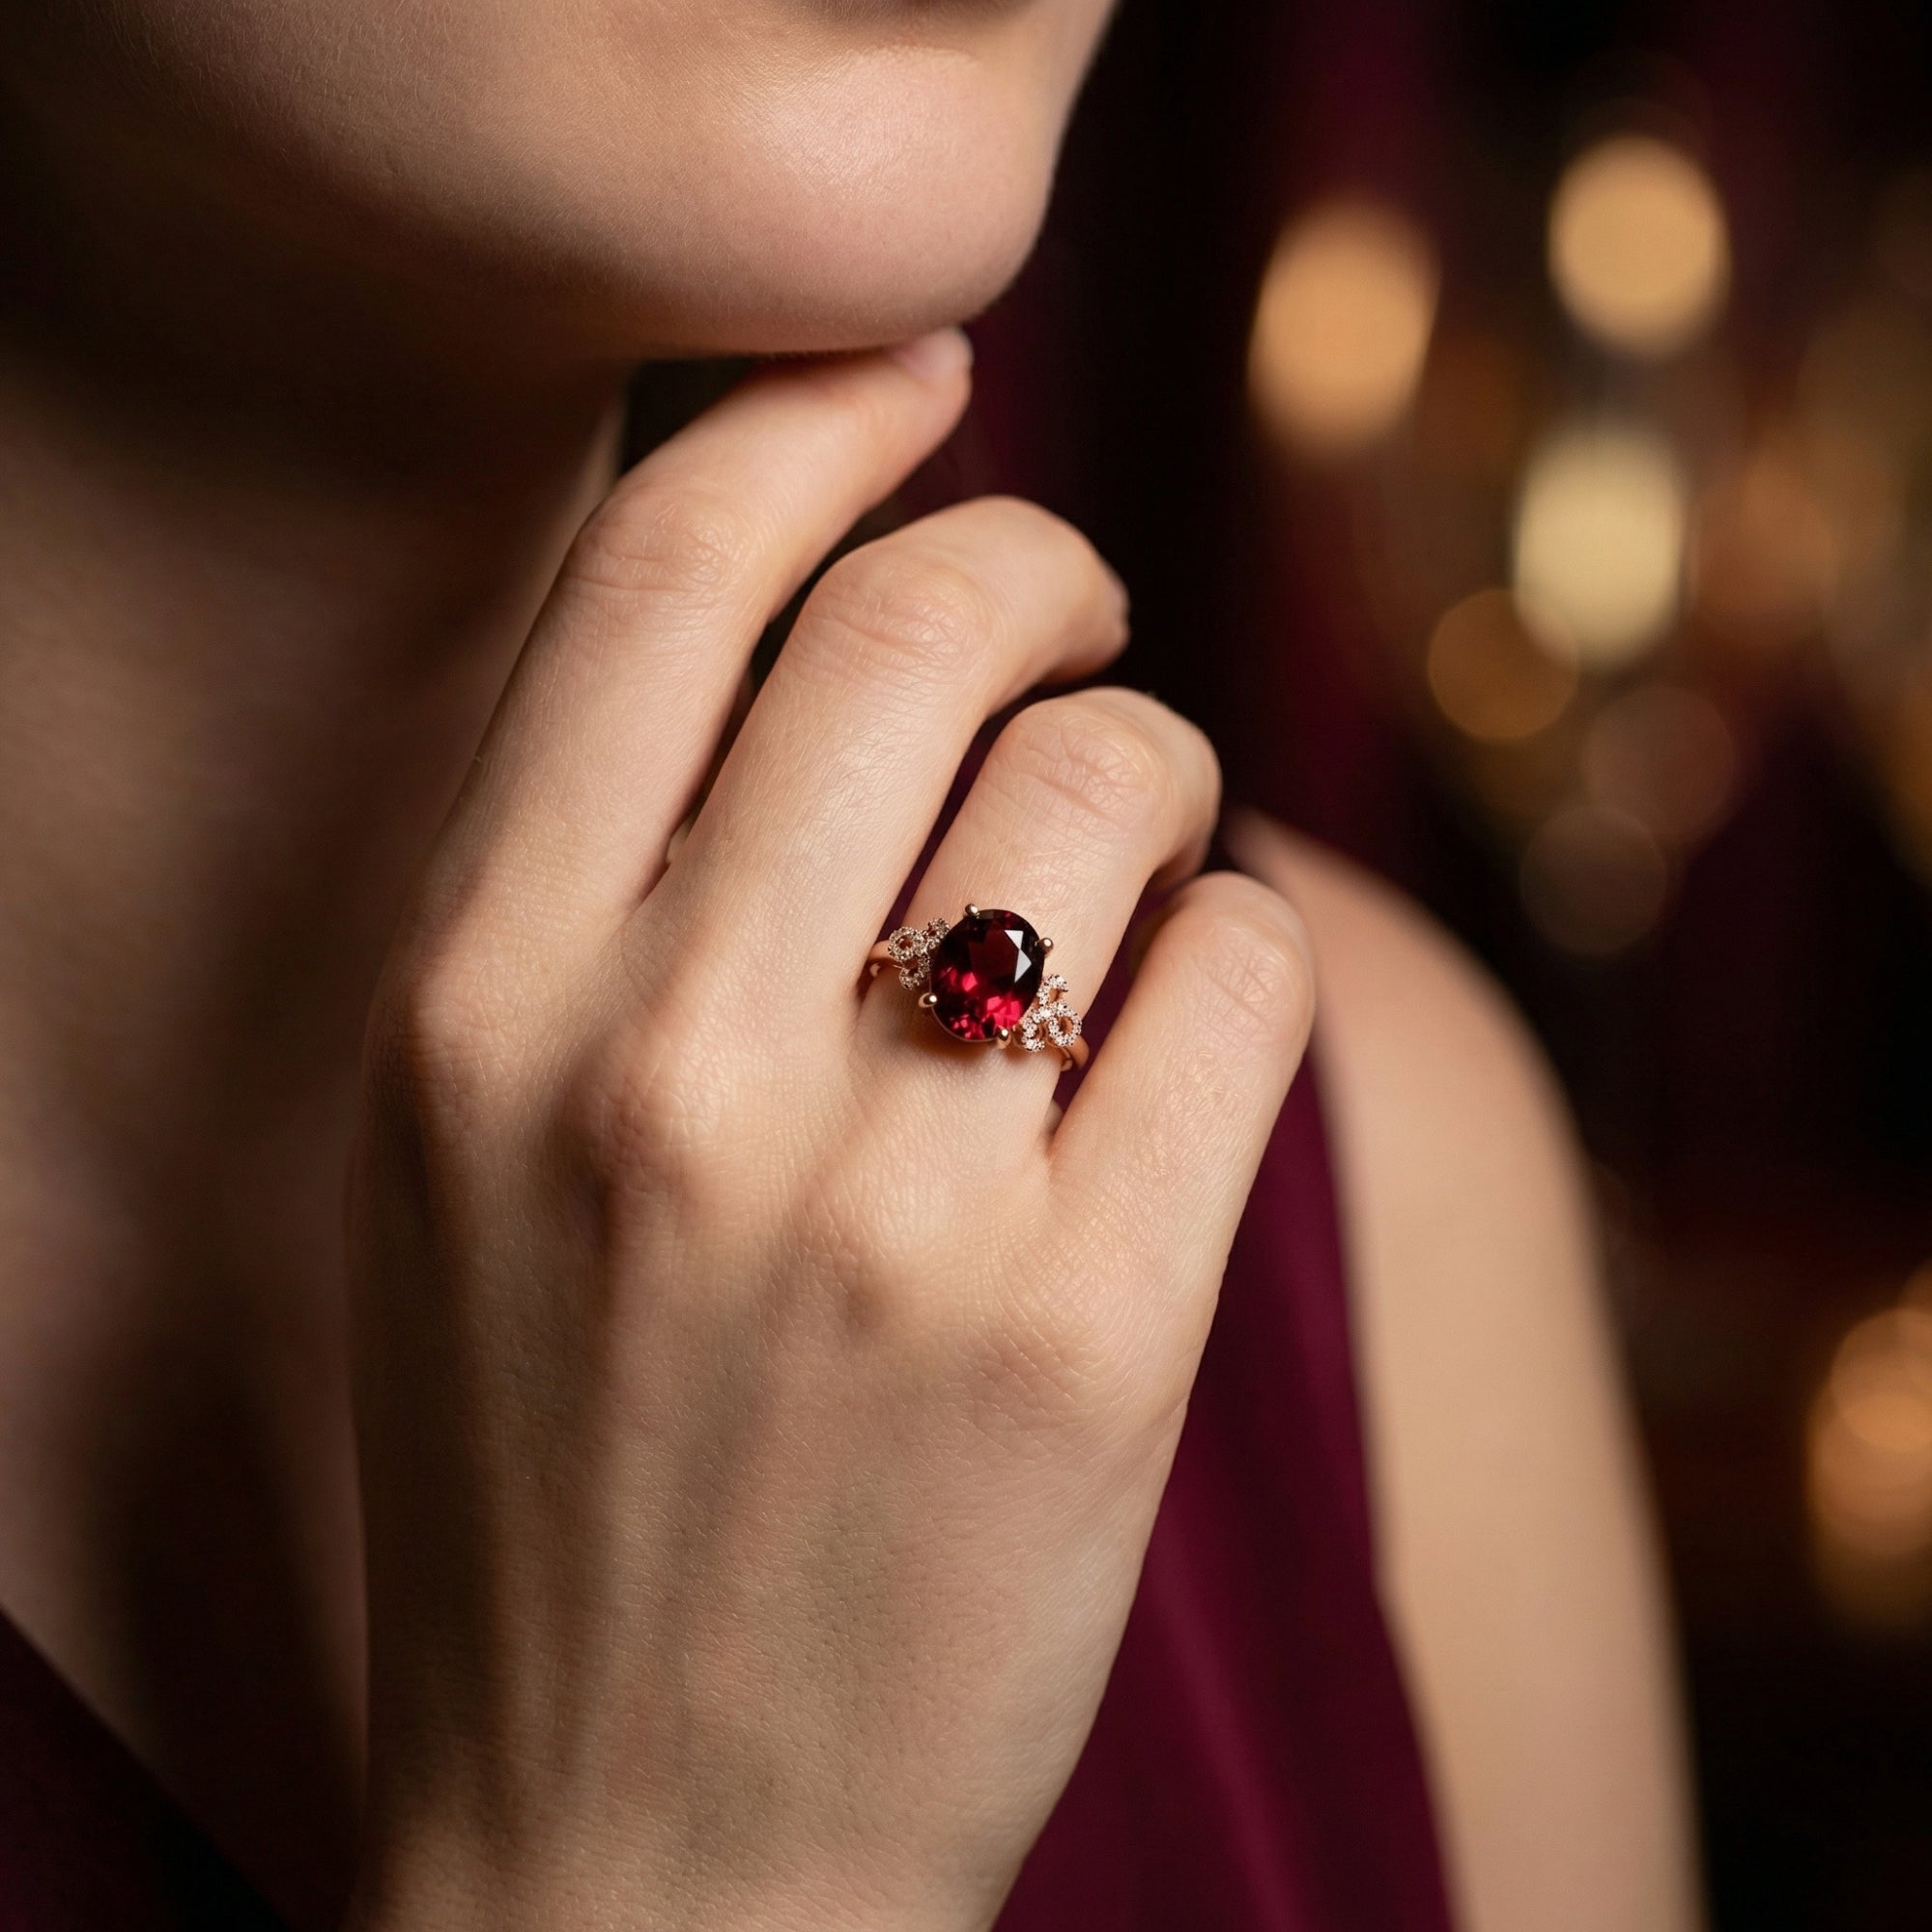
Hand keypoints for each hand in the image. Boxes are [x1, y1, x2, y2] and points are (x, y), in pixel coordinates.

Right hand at [344, 331, 1314, 1931]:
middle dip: (1043, 567)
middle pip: (930, 622)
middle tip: (1074, 621)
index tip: (912, 384)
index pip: (660, 576)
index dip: (812, 425)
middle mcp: (663, 1068)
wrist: (638, 1868)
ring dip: (1155, 776)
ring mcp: (889, 1201)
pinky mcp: (1093, 1328)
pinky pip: (1247, 978)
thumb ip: (608, 893)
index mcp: (469, 1005)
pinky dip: (1241, 961)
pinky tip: (1175, 1038)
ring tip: (1123, 875)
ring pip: (1121, 775)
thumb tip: (836, 625)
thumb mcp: (470, 1161)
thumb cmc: (551, 1487)